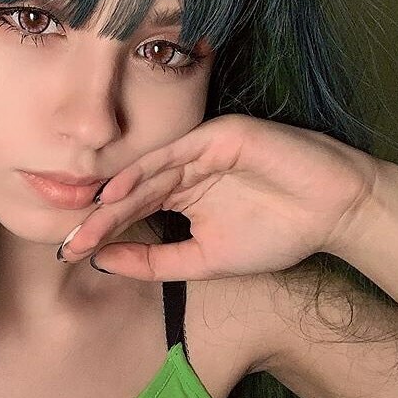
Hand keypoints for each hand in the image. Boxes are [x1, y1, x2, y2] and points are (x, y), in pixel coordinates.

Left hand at [58, 114, 379, 280]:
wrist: (329, 214)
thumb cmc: (273, 235)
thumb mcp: (203, 260)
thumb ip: (154, 261)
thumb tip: (104, 261)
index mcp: (179, 196)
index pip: (131, 214)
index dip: (102, 234)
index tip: (71, 256)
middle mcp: (182, 172)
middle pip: (130, 195)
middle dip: (98, 221)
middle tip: (67, 245)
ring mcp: (197, 152)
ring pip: (146, 175)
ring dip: (114, 199)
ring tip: (84, 222)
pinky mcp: (215, 136)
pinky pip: (172, 154)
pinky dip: (143, 172)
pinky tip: (116, 192)